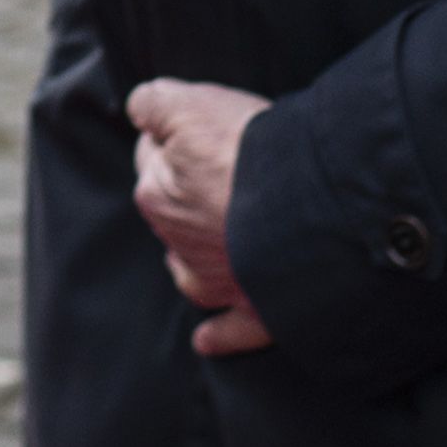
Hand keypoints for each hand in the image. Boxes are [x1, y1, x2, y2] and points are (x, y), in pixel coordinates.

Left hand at [126, 80, 272, 355]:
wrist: (307, 208)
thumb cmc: (249, 153)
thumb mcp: (190, 105)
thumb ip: (154, 105)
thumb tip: (139, 110)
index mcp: (156, 197)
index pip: (151, 157)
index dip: (176, 135)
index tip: (202, 127)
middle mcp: (178, 246)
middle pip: (174, 210)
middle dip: (190, 191)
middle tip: (229, 166)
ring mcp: (217, 282)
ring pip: (192, 268)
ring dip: (199, 253)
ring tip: (223, 230)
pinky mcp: (255, 312)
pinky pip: (230, 330)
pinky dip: (220, 335)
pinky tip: (206, 341)